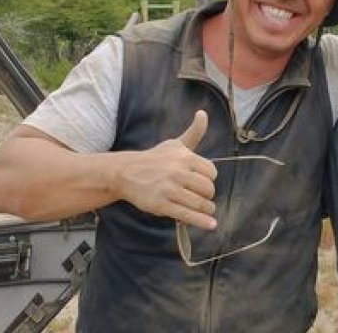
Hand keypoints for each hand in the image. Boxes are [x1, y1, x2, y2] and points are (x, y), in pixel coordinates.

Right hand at [116, 110, 218, 228]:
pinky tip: (211, 225)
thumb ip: (193, 132)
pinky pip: (186, 214)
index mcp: (185, 157)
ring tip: (206, 210)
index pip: (211, 172)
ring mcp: (170, 189)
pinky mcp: (162, 205)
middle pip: (207, 189)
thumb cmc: (155, 158)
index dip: (209, 179)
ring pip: (199, 203)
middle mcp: (178, 172)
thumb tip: (203, 114)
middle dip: (207, 195)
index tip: (201, 182)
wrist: (126, 172)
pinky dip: (201, 221)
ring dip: (206, 209)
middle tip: (201, 197)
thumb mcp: (174, 144)